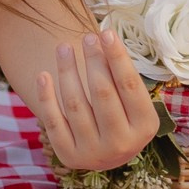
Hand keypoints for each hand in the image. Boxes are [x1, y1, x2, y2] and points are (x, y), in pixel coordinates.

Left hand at [32, 28, 159, 171]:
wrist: (107, 153)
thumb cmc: (121, 114)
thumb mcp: (132, 101)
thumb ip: (120, 76)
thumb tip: (102, 39)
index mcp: (145, 127)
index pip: (129, 85)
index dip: (117, 57)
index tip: (106, 32)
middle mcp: (122, 144)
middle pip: (103, 93)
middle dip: (93, 61)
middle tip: (87, 37)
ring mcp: (94, 153)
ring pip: (75, 104)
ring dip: (67, 71)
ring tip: (63, 47)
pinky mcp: (69, 156)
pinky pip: (53, 122)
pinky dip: (46, 97)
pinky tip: (43, 75)